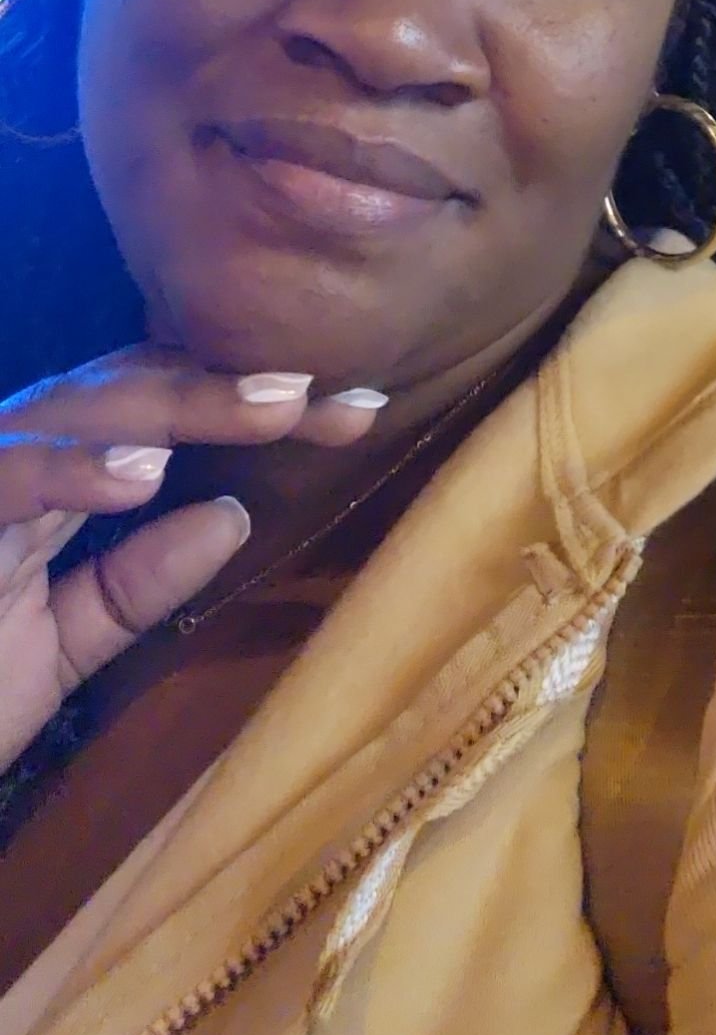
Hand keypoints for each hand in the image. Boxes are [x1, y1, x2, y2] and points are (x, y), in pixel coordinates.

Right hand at [0, 349, 382, 770]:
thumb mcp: (55, 648)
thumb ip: (131, 585)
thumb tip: (227, 513)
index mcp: (49, 479)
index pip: (163, 413)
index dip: (258, 403)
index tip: (361, 412)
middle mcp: (10, 455)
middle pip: (134, 388)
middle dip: (239, 387)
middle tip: (338, 396)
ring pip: (74, 407)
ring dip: (177, 404)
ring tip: (273, 409)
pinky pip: (2, 476)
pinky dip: (68, 470)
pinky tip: (143, 475)